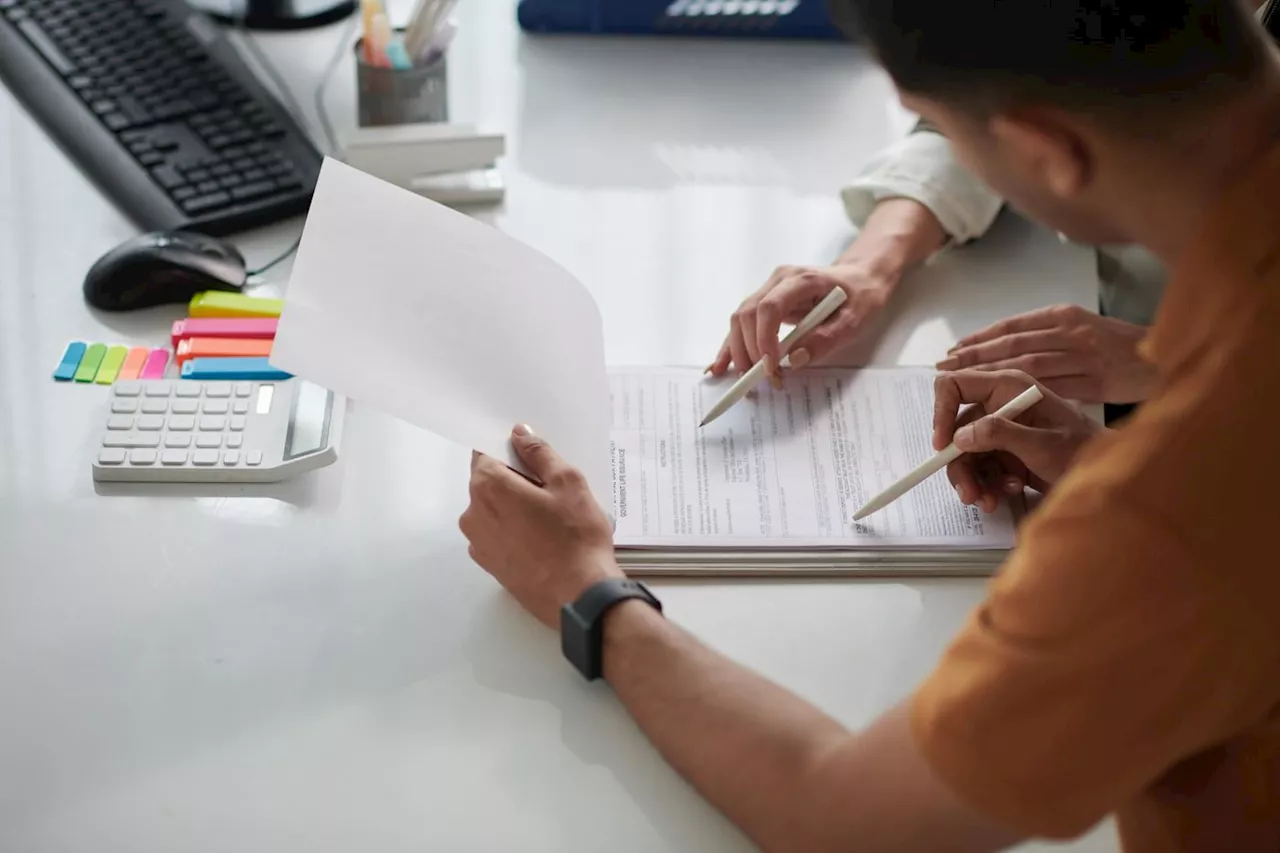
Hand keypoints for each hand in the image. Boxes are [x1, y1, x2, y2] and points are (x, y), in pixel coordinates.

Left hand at [460, 425, 621, 628]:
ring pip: (493, 509)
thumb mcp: (567, 482)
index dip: (508, 449)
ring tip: (551, 517)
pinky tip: (543, 538)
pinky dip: (514, 529)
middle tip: (551, 489)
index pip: (486, 452)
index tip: (532, 456)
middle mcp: (473, 514)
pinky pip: (497, 533)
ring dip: (515, 505)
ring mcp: (478, 542)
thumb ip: (539, 454)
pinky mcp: (489, 565)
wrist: (580, 596)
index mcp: (488, 487)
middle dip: (515, 478)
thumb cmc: (576, 538)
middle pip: (489, 481)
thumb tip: (520, 435)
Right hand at [708, 261, 894, 381]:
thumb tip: (793, 360)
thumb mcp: (855, 320)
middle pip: (747, 314)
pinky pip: (743, 325)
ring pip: (739, 320)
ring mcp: (768, 290)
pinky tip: (720, 366)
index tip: (771, 368)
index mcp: (801, 280)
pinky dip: (732, 347)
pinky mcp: (765, 304)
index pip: (769, 307)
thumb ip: (826, 339)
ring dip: (738, 352)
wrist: (861, 278)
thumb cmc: (861, 297)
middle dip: (749, 352)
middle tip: (764, 382)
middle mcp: (778, 281)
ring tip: (741, 382)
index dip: (764, 339)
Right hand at [933, 370, 1105, 512]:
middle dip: (959, 464)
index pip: (955, 386)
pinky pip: (981, 469)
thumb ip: (1000, 434)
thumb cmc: (1084, 451)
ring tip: (990, 501)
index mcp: (1008, 387)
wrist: (1107, 476)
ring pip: (966, 455)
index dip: (941, 412)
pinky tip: (1010, 491)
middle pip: (957, 431)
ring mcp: (1002, 430)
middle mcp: (1000, 405)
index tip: (942, 446)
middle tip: (969, 493)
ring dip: (974, 481)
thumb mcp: (1042, 443)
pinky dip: (989, 485)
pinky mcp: (1006, 452)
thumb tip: (961, 436)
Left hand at [936, 304, 1155, 403]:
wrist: (1169, 360)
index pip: (1011, 326)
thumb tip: (1009, 349)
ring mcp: (1084, 355)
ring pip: (1026, 364)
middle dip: (975, 356)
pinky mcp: (1097, 380)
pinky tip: (1002, 405)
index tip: (952, 350)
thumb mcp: (1083, 333)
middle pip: (1012, 343)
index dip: (979, 339)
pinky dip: (1024, 397)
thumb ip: (1049, 339)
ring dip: (992, 374)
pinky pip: (1053, 389)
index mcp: (1064, 316)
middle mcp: (1070, 331)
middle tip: (943, 368)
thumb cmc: (1123, 350)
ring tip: (962, 384)